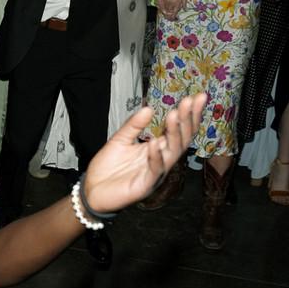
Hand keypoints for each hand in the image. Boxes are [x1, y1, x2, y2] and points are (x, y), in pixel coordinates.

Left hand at [82, 94, 205, 212]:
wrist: (91, 191)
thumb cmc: (107, 168)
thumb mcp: (119, 140)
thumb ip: (133, 126)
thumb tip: (148, 108)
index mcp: (157, 149)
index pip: (178, 130)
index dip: (188, 114)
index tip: (197, 96)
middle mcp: (161, 161)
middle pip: (181, 139)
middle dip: (187, 120)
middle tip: (190, 102)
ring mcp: (154, 174)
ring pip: (172, 153)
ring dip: (174, 134)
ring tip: (174, 116)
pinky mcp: (144, 186)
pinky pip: (154, 171)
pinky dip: (155, 157)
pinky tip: (154, 143)